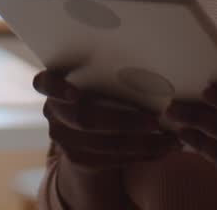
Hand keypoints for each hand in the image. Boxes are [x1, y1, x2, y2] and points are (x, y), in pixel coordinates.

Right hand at [33, 69, 180, 170]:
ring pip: (105, 145)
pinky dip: (141, 155)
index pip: (45, 83)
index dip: (57, 89)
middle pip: (84, 119)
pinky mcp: (79, 159)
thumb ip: (106, 69)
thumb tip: (151, 55)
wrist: (85, 124)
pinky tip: (163, 150)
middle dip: (124, 122)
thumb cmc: (100, 85)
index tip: (76, 94)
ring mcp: (64, 139)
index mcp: (54, 83)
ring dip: (143, 144)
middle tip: (156, 120)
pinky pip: (113, 160)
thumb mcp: (96, 74)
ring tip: (171, 141)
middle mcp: (53, 112)